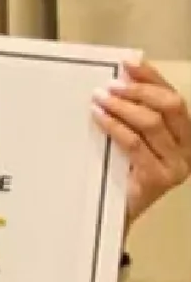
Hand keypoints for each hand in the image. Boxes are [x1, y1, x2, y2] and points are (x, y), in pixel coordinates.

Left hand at [92, 58, 190, 227]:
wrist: (112, 217)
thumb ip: (132, 118)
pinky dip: (115, 126)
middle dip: (139, 90)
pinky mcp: (157, 179)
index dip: (153, 78)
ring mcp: (176, 166)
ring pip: (151, 123)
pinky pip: (134, 144)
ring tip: (99, 98)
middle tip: (110, 85)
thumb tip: (116, 82)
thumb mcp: (131, 143)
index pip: (174, 98)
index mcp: (186, 137)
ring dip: (122, 106)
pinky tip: (99, 117)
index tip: (129, 64)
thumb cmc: (120, 175)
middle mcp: (187, 150)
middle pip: (169, 106)